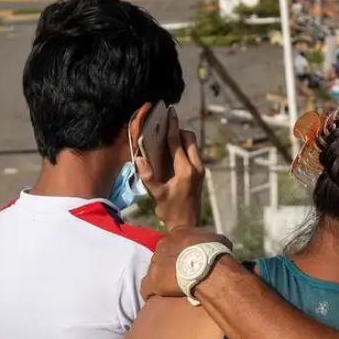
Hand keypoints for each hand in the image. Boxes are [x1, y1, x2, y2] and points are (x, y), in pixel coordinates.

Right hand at [137, 109, 203, 230]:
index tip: (170, 112)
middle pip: (189, 138)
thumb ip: (148, 176)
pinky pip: (193, 153)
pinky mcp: (200, 174)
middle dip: (178, 131)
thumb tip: (138, 159)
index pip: (178, 142)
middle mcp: (196, 167)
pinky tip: (171, 153)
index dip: (172, 126)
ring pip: (193, 145)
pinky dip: (184, 148)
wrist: (188, 225)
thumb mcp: (157, 195)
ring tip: (166, 140)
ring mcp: (200, 170)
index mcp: (185, 170)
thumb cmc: (171, 211)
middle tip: (164, 129)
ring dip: (181, 139)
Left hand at [142, 226, 231, 298]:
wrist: (208, 270)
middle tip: (179, 275)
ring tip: (169, 288)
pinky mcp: (153, 281)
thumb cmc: (216, 254)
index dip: (179, 252)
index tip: (185, 260)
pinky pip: (146, 288)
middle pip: (161, 255)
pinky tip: (156, 298)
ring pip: (153, 270)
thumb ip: (210, 240)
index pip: (173, 241)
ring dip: (160, 278)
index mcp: (179, 233)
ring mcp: (156, 262)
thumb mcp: (217, 240)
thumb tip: (213, 244)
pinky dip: (150, 293)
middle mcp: (164, 245)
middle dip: (168, 264)